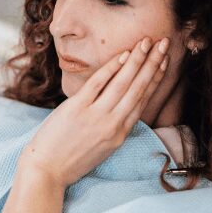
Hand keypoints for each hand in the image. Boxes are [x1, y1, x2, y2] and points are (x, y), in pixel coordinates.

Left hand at [19, 37, 169, 188]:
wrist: (46, 170)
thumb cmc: (70, 159)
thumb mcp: (101, 147)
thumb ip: (112, 126)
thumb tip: (119, 105)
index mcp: (120, 134)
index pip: (143, 100)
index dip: (155, 78)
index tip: (164, 61)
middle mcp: (113, 124)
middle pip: (138, 88)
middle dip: (153, 63)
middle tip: (165, 43)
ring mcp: (96, 116)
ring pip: (123, 83)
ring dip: (137, 60)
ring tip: (147, 41)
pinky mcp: (77, 109)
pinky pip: (98, 83)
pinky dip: (111, 68)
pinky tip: (122, 54)